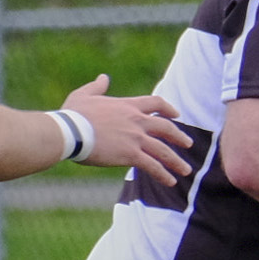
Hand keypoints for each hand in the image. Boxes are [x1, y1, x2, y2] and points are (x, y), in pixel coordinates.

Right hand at [63, 74, 191, 183]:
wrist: (69, 131)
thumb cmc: (73, 114)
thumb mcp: (84, 95)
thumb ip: (97, 86)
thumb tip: (104, 78)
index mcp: (128, 106)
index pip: (156, 103)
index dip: (168, 108)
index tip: (176, 115)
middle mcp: (137, 121)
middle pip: (166, 127)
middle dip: (179, 136)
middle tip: (189, 144)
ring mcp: (136, 138)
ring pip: (164, 150)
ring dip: (177, 161)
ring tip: (186, 170)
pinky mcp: (131, 155)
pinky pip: (153, 166)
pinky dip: (164, 174)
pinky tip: (170, 181)